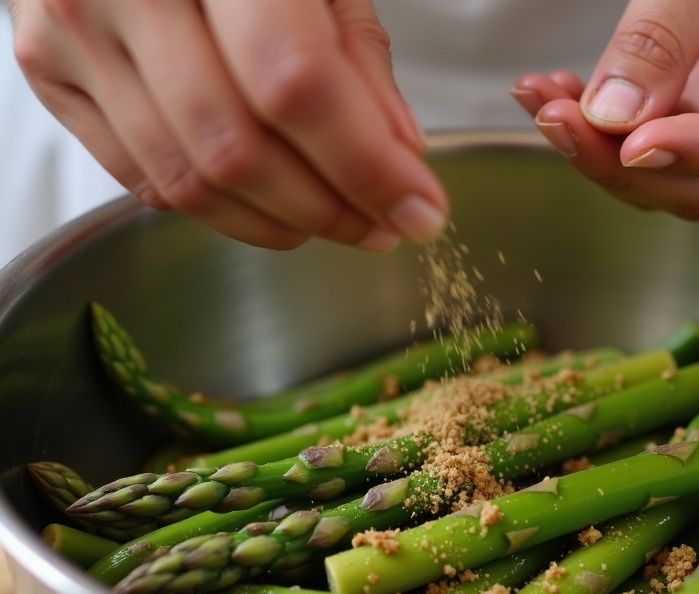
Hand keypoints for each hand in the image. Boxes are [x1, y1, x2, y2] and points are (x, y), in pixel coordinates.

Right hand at [9, 0, 447, 249]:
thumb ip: (357, 56)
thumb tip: (399, 158)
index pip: (295, 83)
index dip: (365, 165)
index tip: (419, 209)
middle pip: (239, 148)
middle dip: (330, 209)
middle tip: (383, 224)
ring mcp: (72, 32)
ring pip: (189, 179)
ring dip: (279, 222)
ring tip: (334, 219)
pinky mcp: (47, 72)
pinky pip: (143, 179)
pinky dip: (220, 209)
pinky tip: (268, 203)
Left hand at [512, 0, 698, 219]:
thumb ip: (666, 33)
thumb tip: (615, 115)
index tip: (633, 147)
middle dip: (625, 163)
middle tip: (557, 120)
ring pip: (675, 181)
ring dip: (601, 150)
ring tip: (545, 99)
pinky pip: (656, 155)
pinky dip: (604, 135)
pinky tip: (562, 102)